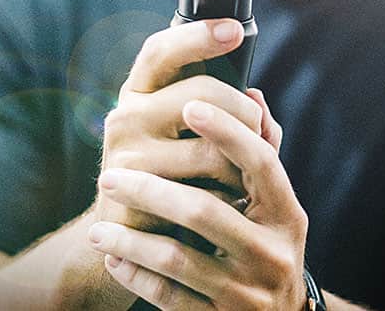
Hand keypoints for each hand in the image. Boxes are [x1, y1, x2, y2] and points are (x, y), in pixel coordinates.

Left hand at [88, 97, 308, 309]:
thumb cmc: (266, 244)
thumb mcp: (275, 206)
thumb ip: (261, 151)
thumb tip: (252, 94)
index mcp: (288, 215)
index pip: (261, 163)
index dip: (227, 132)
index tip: (189, 105)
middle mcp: (273, 253)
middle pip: (205, 211)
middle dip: (150, 191)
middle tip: (108, 176)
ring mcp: (248, 293)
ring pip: (178, 259)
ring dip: (130, 240)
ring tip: (97, 228)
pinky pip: (169, 298)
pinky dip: (136, 275)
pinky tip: (112, 258)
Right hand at [96, 19, 266, 233]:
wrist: (135, 240)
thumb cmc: (181, 178)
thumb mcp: (200, 136)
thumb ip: (235, 114)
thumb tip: (258, 96)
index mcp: (141, 93)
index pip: (162, 51)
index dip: (197, 36)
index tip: (235, 30)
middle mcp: (126, 116)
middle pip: (202, 94)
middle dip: (245, 114)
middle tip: (259, 134)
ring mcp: (125, 156)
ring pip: (210, 149)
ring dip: (241, 167)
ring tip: (244, 180)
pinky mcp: (134, 198)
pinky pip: (202, 194)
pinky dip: (226, 200)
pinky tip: (227, 205)